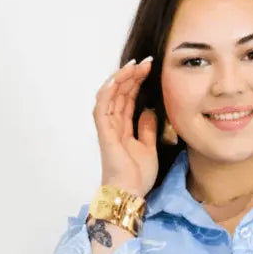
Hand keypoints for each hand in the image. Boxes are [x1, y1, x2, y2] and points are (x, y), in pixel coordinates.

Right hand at [92, 57, 158, 195]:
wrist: (130, 192)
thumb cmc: (137, 175)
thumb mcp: (148, 146)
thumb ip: (147, 128)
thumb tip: (149, 109)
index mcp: (123, 127)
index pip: (128, 98)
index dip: (137, 81)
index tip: (150, 68)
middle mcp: (113, 124)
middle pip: (119, 93)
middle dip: (132, 75)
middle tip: (146, 61)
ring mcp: (107, 128)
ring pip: (110, 95)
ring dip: (121, 79)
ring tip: (134, 66)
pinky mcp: (104, 133)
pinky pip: (102, 108)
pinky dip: (108, 92)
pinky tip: (117, 79)